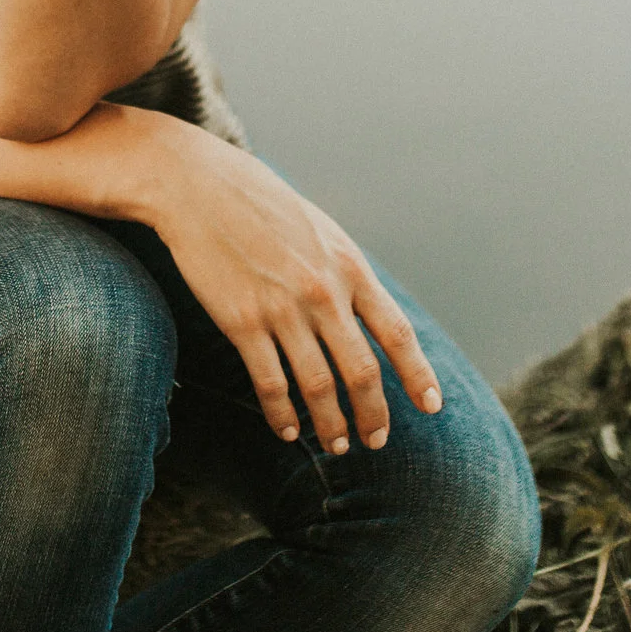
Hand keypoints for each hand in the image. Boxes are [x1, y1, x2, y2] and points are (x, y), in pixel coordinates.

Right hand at [146, 128, 442, 452]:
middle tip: (375, 441)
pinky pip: (270, 383)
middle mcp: (323, 292)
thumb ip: (346, 272)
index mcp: (349, 267)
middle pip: (362, 372)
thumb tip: (370, 313)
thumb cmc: (263, 206)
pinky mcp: (242, 322)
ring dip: (332, 424)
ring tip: (337, 445)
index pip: (396, 332)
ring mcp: (283, 309)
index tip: (431, 406)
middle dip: (374, 415)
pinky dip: (283, 414)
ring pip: (319, 386)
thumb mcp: (321, 230)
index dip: (417, 375)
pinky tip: (288, 430)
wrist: (199, 186)